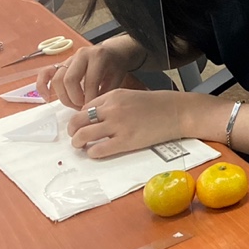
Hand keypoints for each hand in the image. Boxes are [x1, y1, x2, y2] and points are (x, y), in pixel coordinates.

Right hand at [37, 36, 143, 108]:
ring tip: (74, 105)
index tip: (92, 110)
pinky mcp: (60, 63)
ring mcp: (69, 58)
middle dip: (74, 99)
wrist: (113, 53)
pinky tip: (46, 98)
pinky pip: (45, 73)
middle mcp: (81, 55)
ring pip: (57, 79)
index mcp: (97, 57)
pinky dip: (42, 86)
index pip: (89, 81)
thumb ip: (105, 93)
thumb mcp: (117, 79)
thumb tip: (89, 110)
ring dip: (63, 97)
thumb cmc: (115, 67)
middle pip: (69, 80)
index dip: (89, 99)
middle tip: (82, 108)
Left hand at [66, 88, 187, 159]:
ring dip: (77, 142)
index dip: (80, 118)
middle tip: (74, 137)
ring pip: (83, 135)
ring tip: (80, 146)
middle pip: (78, 120)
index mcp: (113, 95)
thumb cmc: (156, 105)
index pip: (84, 108)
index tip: (81, 125)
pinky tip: (95, 152)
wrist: (176, 112)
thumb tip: (94, 117)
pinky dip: (92, 152)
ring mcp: (118, 125)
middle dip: (72, 130)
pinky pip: (98, 149)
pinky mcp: (125, 142)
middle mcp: (112, 109)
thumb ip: (112, 104)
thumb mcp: (130, 96)